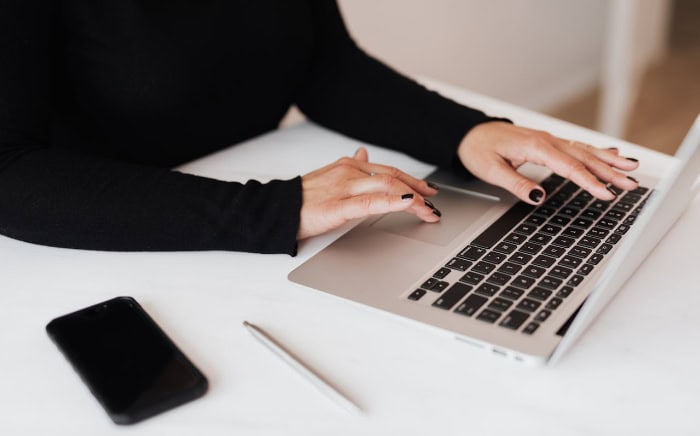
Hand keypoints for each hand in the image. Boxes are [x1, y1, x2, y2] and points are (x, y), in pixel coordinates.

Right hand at [297, 148, 439, 239]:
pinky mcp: (339, 206)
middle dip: (419, 190)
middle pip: (393, 178)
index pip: (388, 171)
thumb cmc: (301, 198)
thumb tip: (363, 153)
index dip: (411, 180)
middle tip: (435, 202)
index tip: (427, 190)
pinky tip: (409, 204)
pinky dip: (394, 202)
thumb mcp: (329, 176)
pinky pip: (371, 202)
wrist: (277, 209)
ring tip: (429, 211)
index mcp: (348, 165)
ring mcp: (345, 187)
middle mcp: (350, 172)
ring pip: (388, 188)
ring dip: (414, 199)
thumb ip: (350, 166)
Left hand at [457, 122, 639, 203]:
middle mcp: (546, 141)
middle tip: (632, 183)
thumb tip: (538, 197)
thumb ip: (516, 184)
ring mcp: (549, 140)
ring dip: (609, 161)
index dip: (589, 181)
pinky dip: (597, 151)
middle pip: (584, 157)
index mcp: (535, 147)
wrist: (470, 133)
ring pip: (585, 150)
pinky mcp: (548, 143)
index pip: (569, 167)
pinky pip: (577, 147)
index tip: (606, 194)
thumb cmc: (478, 150)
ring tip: (632, 169)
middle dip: (610, 171)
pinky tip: (612, 154)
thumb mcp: (491, 171)